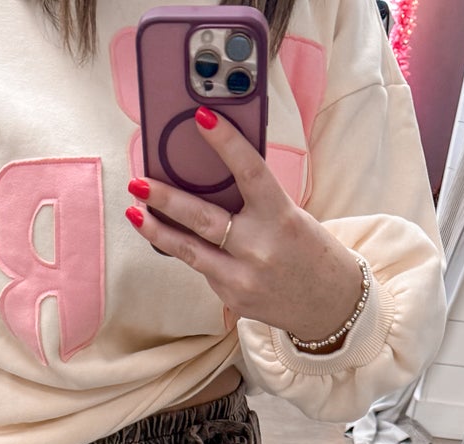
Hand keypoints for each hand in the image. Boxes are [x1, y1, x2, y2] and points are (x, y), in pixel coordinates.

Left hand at [125, 108, 364, 347]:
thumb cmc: (308, 252)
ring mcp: (243, 279)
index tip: (201, 118)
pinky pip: (203, 269)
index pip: (249, 171)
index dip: (225, 143)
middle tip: (138, 181)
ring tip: (134, 212)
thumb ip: (254, 203)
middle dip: (165, 199)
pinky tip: (175, 239)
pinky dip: (190, 251)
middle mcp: (259, 249)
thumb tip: (209, 180)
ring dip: (157, 230)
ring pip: (189, 251)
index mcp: (280, 217)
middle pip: (202, 219)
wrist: (329, 306)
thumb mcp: (289, 218)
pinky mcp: (232, 299)